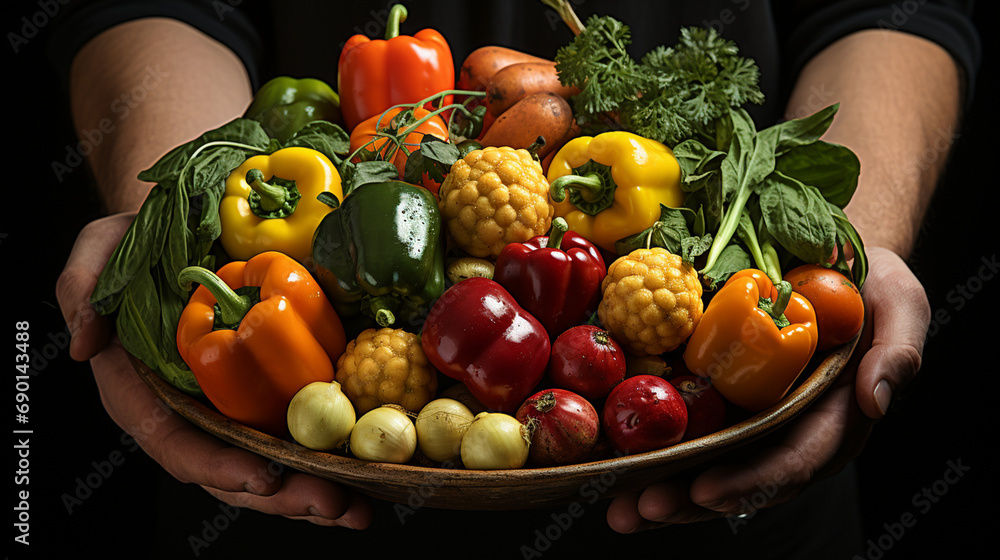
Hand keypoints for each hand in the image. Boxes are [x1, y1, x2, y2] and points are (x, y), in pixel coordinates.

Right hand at [56, 214, 372, 528]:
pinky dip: (334, 452)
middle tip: (332, 504)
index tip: (260, 478)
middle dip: (284, 495)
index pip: (177, 444)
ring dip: (316, 488)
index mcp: (146, 394)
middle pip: (236, 469)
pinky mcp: (274, 388)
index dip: (216, 467)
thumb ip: (79, 291)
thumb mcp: (98, 251)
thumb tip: (85, 344)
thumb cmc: (138, 243)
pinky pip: (302, 428)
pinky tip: (370, 470)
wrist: (188, 222)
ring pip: (274, 462)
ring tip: (358, 507)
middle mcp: (194, 411)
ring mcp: (237, 404)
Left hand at [605, 247, 929, 531]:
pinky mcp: (714, 396)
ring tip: (614, 506)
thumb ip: (899, 349)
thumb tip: (874, 399)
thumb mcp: (898, 301)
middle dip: (688, 499)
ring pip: (702, 465)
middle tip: (639, 508)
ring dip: (659, 489)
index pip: (791, 461)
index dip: (751, 481)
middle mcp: (783, 430)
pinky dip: (645, 449)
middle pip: (736, 478)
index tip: (706, 489)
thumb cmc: (866, 280)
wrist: (823, 258)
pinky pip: (680, 428)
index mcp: (830, 420)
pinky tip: (606, 463)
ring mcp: (745, 417)